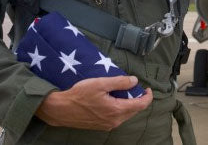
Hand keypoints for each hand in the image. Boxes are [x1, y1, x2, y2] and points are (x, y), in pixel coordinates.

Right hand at [35, 76, 152, 129]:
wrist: (59, 110)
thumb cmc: (79, 95)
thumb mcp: (101, 83)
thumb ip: (120, 82)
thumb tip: (134, 81)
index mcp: (117, 110)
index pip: (140, 105)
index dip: (147, 96)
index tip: (147, 88)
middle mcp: (114, 121)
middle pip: (134, 111)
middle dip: (139, 99)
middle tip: (136, 88)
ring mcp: (107, 125)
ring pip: (126, 115)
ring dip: (129, 104)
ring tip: (125, 92)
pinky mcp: (101, 126)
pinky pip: (117, 117)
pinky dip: (121, 109)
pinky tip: (115, 100)